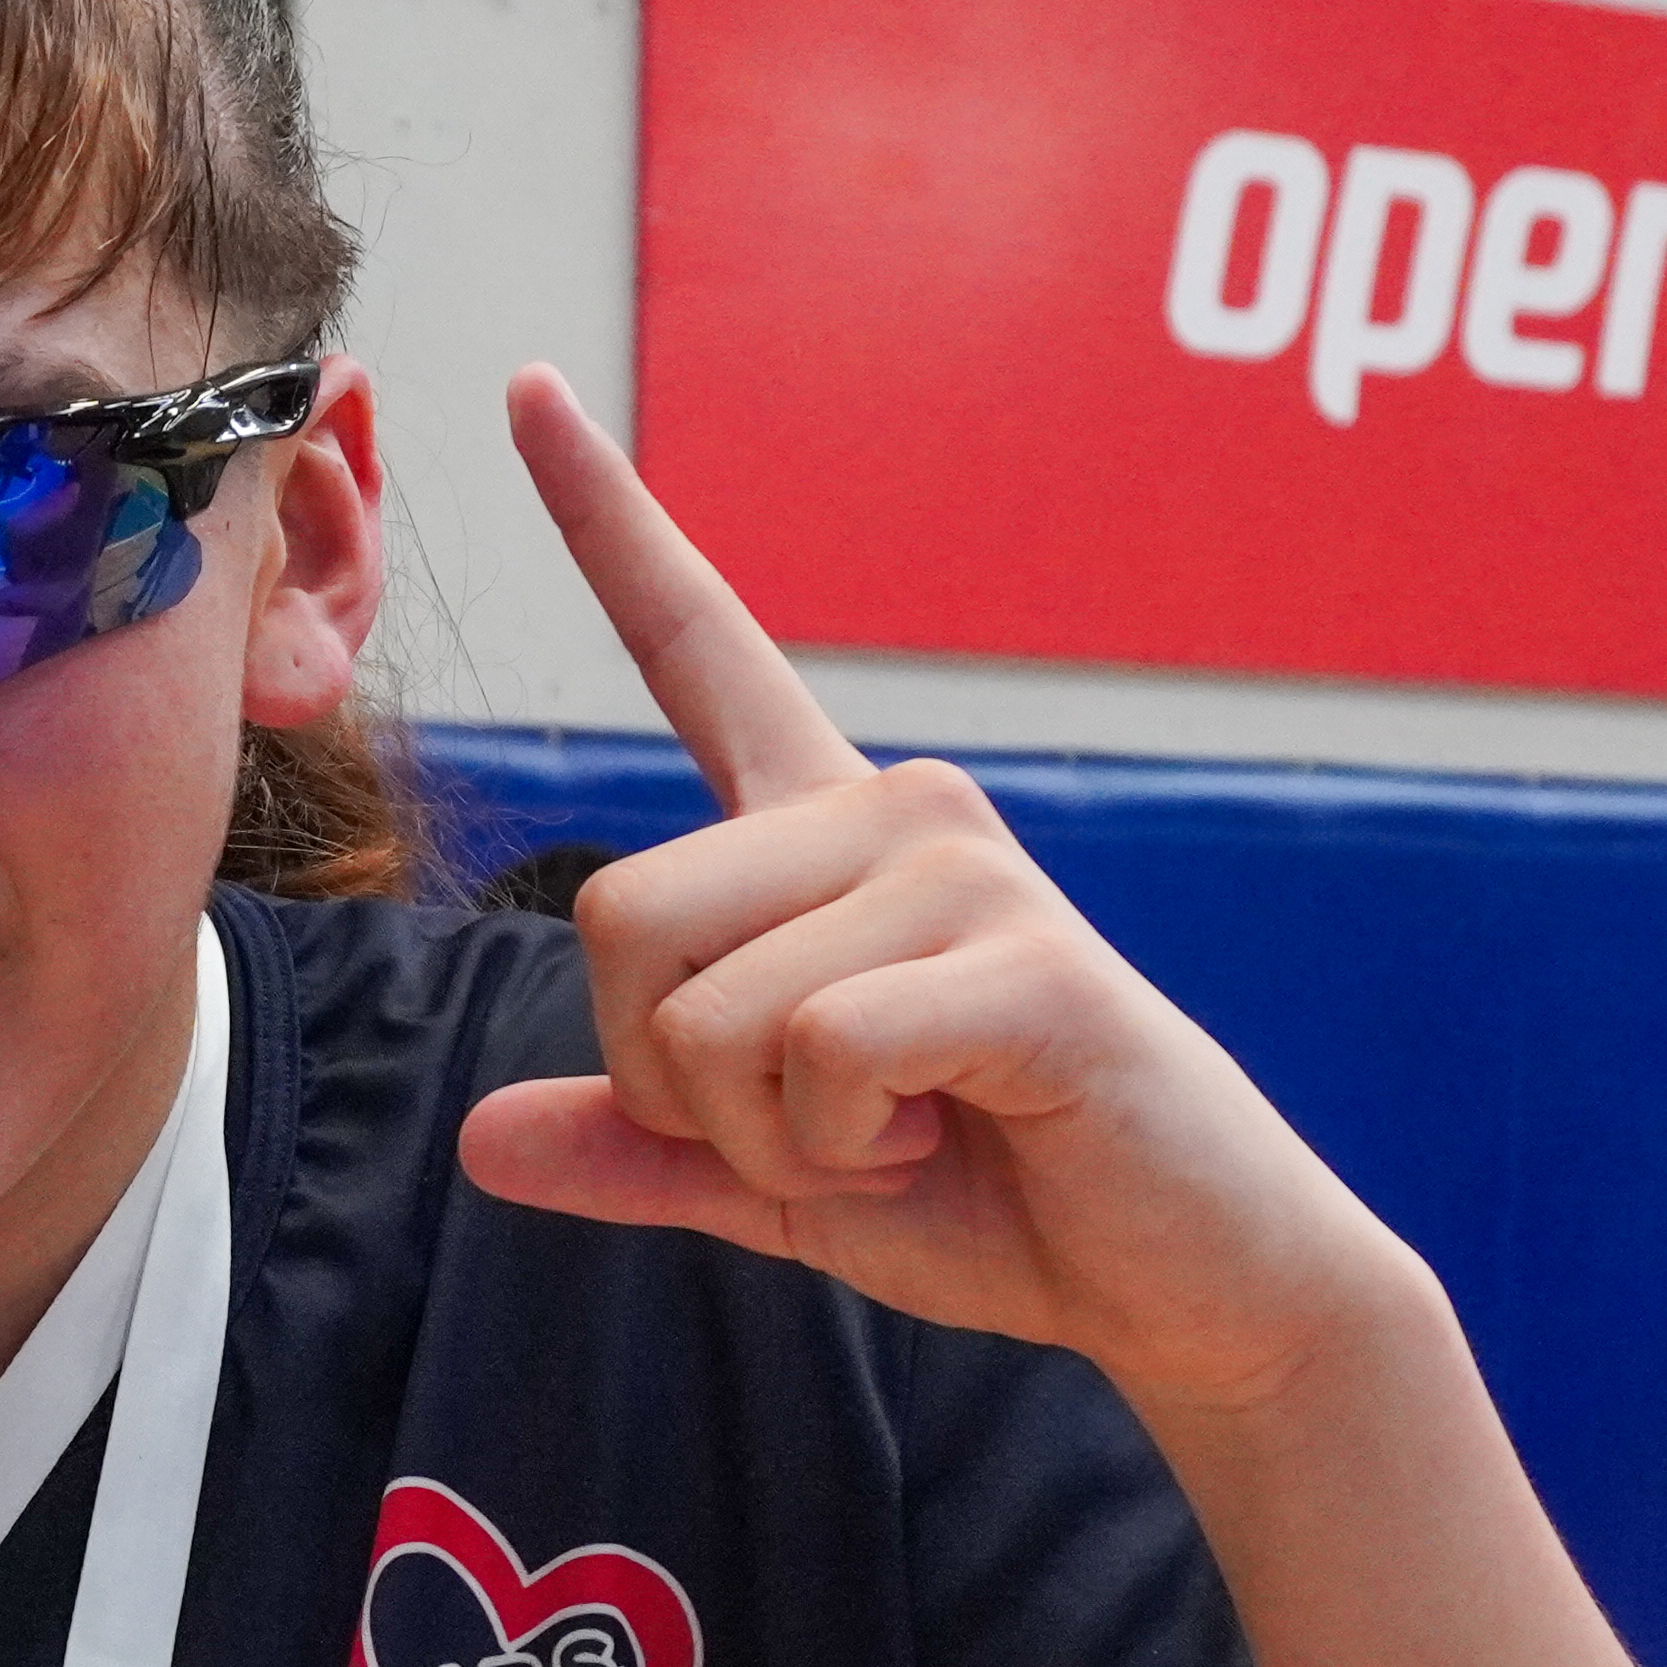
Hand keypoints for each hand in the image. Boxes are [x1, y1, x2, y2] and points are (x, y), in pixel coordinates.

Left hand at [454, 370, 1426, 1406]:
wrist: (1186, 1281)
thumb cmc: (996, 1199)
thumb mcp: (777, 1182)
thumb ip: (641, 1148)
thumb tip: (480, 1137)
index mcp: (825, 833)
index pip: (697, 644)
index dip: (604, 520)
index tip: (524, 386)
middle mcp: (891, 808)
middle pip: (618, 917)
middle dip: (671, 1087)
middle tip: (817, 1131)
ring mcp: (962, 867)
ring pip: (705, 1010)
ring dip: (768, 1137)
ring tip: (902, 1134)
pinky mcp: (1023, 961)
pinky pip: (814, 1054)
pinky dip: (841, 1152)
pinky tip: (944, 1139)